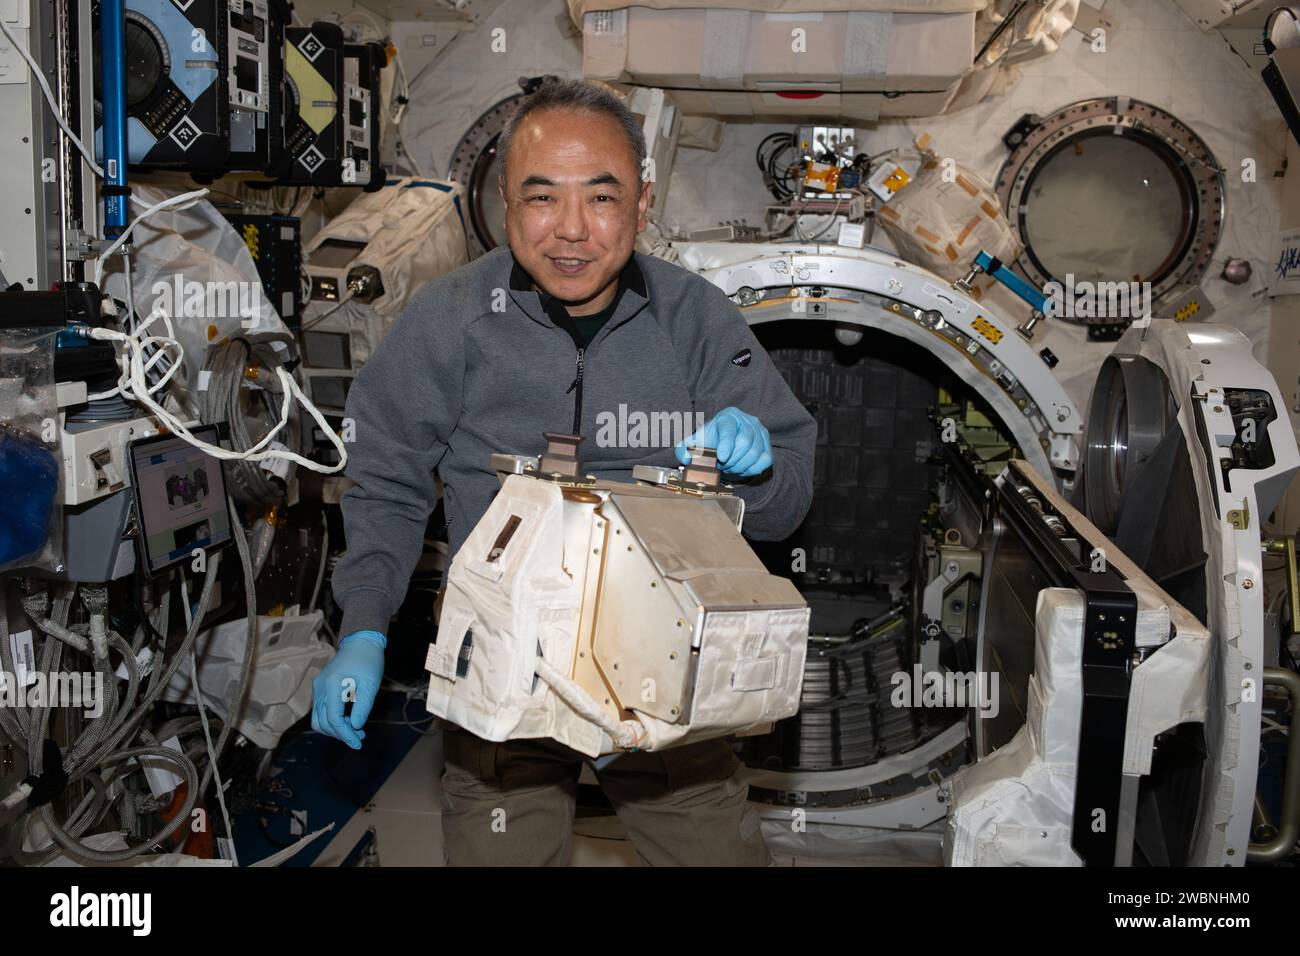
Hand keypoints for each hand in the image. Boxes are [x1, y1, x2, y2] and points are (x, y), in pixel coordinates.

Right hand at [311, 630, 385, 748]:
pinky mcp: (320, 688)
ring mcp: (317, 688)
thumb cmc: (369, 661)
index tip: (358, 743)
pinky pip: (321, 710)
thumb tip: (356, 727)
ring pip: (319, 719)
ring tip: (356, 730)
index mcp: (332, 685)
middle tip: (361, 737)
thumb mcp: (371, 685)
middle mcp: (320, 688)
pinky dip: (333, 719)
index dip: (345, 735)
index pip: (333, 719)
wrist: (361, 642)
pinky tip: (350, 720)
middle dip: (341, 734)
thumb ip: (363, 708)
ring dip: (335, 729)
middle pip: (322, 723)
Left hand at [675, 406, 771, 477]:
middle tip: (722, 466)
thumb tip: (686, 458)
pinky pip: (764, 460)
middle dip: (731, 459)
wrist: (726, 442)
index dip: (726, 443)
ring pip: (755, 452)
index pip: (728, 428)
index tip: (721, 457)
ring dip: (740, 465)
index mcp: (728, 416)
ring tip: (729, 467)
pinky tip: (741, 469)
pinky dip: (752, 469)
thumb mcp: (695, 442)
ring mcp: (760, 432)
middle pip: (744, 441)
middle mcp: (747, 420)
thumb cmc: (712, 441)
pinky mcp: (767, 445)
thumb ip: (685, 448)